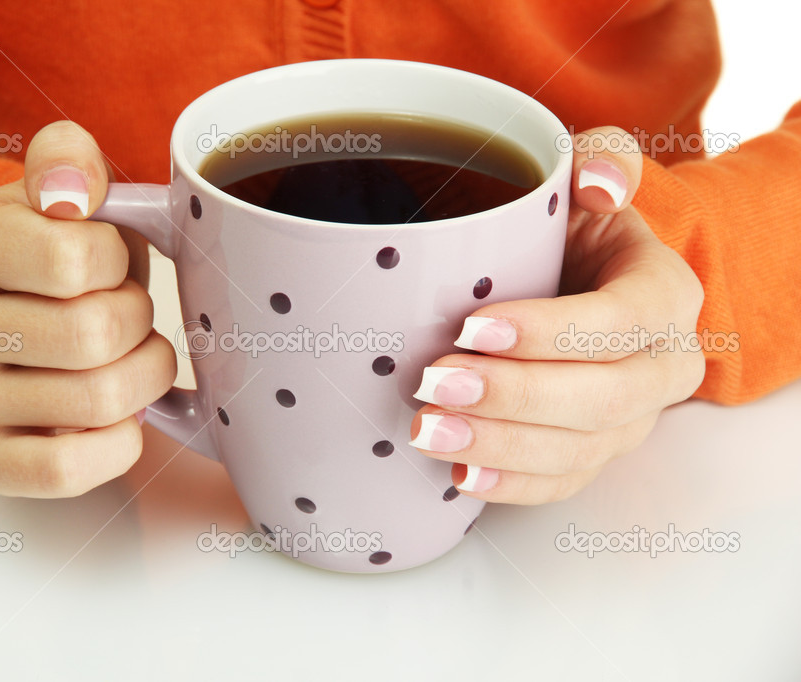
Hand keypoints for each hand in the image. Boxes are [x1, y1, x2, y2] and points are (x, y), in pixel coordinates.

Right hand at [0, 121, 175, 496]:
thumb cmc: (45, 254)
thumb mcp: (54, 192)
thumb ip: (67, 162)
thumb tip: (72, 191)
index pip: (75, 259)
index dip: (119, 261)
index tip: (107, 263)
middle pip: (94, 334)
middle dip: (138, 320)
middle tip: (127, 315)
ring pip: (98, 401)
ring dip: (143, 378)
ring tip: (127, 358)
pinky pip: (70, 469)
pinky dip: (119, 441)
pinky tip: (114, 414)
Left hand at [409, 126, 705, 503]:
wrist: (580, 278)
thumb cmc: (578, 226)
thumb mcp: (590, 173)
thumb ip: (603, 159)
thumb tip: (600, 184)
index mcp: (664, 295)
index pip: (619, 322)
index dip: (548, 331)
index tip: (471, 328)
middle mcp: (663, 366)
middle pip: (601, 399)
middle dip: (514, 395)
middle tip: (436, 383)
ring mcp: (633, 419)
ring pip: (578, 450)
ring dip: (499, 446)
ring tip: (427, 430)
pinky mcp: (597, 451)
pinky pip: (563, 483)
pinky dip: (510, 485)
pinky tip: (459, 477)